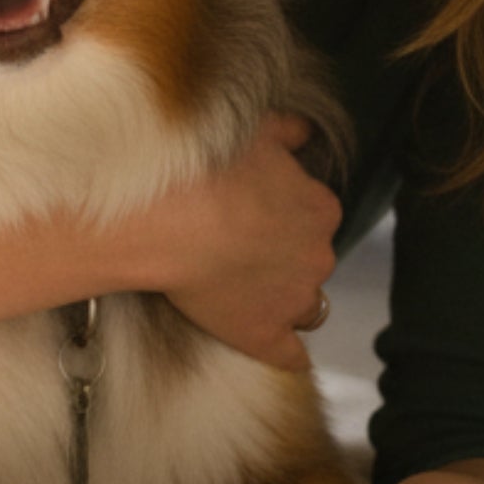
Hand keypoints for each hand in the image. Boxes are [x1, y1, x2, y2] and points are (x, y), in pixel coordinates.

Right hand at [131, 113, 340, 368]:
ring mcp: (295, 298)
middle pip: (310, 257)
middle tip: (237, 244)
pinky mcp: (266, 334)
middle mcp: (319, 253)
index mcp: (319, 205)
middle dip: (283, 254)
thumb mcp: (253, 131)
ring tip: (242, 289)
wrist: (164, 219)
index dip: (283, 212)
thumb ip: (287, 130)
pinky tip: (275, 349)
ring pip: (305, 304)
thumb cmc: (205, 167)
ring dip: (283, 297)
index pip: (315, 213)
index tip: (251, 210)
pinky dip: (284, 350)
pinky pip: (289, 353)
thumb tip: (305, 132)